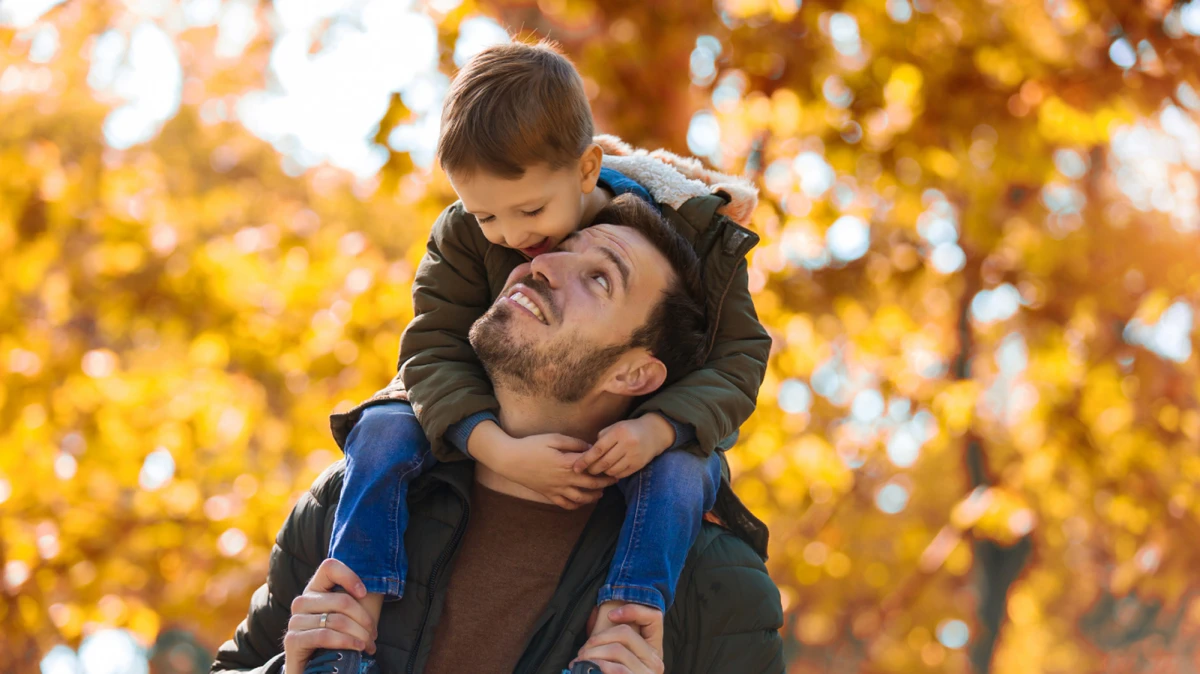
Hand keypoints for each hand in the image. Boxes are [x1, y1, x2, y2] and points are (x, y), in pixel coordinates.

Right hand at [283, 559, 377, 673]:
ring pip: (336, 620)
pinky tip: (358, 648)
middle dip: (365, 619)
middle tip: (374, 634)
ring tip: (369, 645)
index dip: (349, 576)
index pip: (329, 567)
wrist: (314, 669)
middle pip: (341, 600)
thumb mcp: (350, 616)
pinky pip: (324, 635)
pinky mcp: (292, 639)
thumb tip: (379, 586)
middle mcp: (302, 601)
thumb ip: (358, 599)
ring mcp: (295, 620)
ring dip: (360, 634)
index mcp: (316, 589)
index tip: (364, 592)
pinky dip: (346, 642)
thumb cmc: (337, 638)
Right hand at [472, 423, 616, 508]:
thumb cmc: (531, 445)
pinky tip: (581, 501)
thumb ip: (574, 443)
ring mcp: (556, 489)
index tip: (614, 464)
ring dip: (593, 497)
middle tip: (615, 480)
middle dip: (605, 483)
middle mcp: (564, 479)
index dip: (605, 467)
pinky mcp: (548, 494)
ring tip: (601, 493)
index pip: (592, 467)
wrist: (510, 460)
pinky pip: (565, 504)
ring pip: (580, 498)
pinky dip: (576, 505)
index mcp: (567, 463)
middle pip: (590, 484)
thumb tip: (590, 448)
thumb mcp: (554, 438)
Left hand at [572, 416, 673, 478]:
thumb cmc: (629, 429)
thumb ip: (601, 439)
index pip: (598, 449)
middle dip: (592, 469)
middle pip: (604, 462)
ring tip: (599, 469)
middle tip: (586, 470)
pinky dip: (613, 474)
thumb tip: (587, 455)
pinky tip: (610, 471)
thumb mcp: (615, 427)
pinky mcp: (639, 465)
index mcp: (618, 432)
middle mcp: (627, 444)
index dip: (585, 460)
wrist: (654, 432)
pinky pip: (621, 474)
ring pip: (612, 471)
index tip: (576, 467)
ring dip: (603, 473)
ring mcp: (634, 456)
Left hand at [573, 604, 665, 673]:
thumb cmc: (610, 672)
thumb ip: (614, 641)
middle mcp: (656, 663)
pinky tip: (586, 669)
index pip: (654, 617)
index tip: (609, 614)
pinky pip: (615, 668)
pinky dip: (596, 665)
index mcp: (653, 652)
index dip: (633, 609)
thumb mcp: (617, 660)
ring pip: (617, 649)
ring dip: (592, 653)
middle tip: (582, 651)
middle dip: (597, 638)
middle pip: (625, 632)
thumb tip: (599, 614)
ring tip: (580, 662)